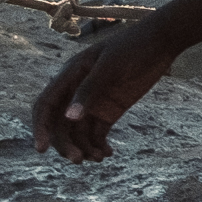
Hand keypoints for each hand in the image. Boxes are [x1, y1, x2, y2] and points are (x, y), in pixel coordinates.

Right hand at [32, 20, 178, 160]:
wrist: (161, 42)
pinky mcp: (110, 110)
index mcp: (70, 76)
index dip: (40, 127)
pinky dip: (98, 145)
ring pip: (78, 132)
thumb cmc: (133, 47)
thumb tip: (69, 117)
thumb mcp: (110, 66)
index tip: (42, 149)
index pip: (46, 105)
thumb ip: (90, 90)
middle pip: (60, 124)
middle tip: (79, 159)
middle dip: (65, 143)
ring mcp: (94, 102)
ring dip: (84, 147)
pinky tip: (108, 153)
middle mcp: (77, 91)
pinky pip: (97, 132)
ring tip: (99, 158)